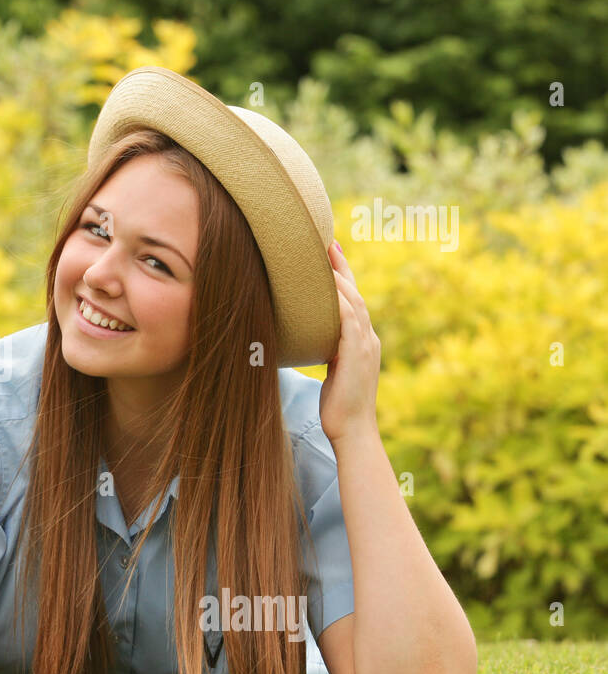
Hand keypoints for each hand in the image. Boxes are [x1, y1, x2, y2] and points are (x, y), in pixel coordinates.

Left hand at [319, 241, 380, 445]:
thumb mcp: (331, 373)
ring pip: (354, 302)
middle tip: (327, 241)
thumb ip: (326, 353)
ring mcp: (366, 345)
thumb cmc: (338, 408)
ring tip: (323, 255)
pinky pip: (349, 320)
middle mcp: (368, 339)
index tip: (329, 255)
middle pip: (356, 294)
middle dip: (341, 267)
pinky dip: (339, 301)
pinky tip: (326, 288)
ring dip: (338, 277)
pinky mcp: (357, 354)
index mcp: (362, 342)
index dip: (343, 278)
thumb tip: (305, 341)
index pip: (354, 302)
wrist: (353, 432)